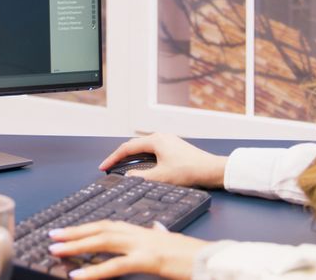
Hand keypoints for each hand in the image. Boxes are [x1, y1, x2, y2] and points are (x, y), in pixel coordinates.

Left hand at [48, 221, 210, 278]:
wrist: (211, 259)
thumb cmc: (192, 255)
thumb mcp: (171, 241)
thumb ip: (160, 233)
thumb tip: (156, 228)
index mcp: (142, 229)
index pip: (107, 224)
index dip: (86, 227)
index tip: (67, 231)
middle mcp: (138, 233)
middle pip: (100, 229)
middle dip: (74, 232)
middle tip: (53, 237)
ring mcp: (142, 245)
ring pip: (103, 241)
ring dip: (76, 246)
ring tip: (56, 251)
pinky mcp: (147, 260)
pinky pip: (115, 266)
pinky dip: (94, 270)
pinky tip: (78, 275)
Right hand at [99, 133, 227, 187]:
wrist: (212, 170)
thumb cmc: (189, 171)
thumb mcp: (161, 177)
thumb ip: (141, 178)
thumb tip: (127, 178)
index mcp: (155, 140)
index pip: (127, 148)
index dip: (113, 158)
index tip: (103, 167)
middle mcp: (160, 137)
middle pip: (134, 145)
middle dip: (120, 156)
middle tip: (110, 167)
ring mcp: (168, 141)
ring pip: (143, 148)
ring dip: (131, 157)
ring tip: (122, 167)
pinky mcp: (173, 148)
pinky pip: (152, 151)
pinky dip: (142, 158)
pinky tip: (141, 167)